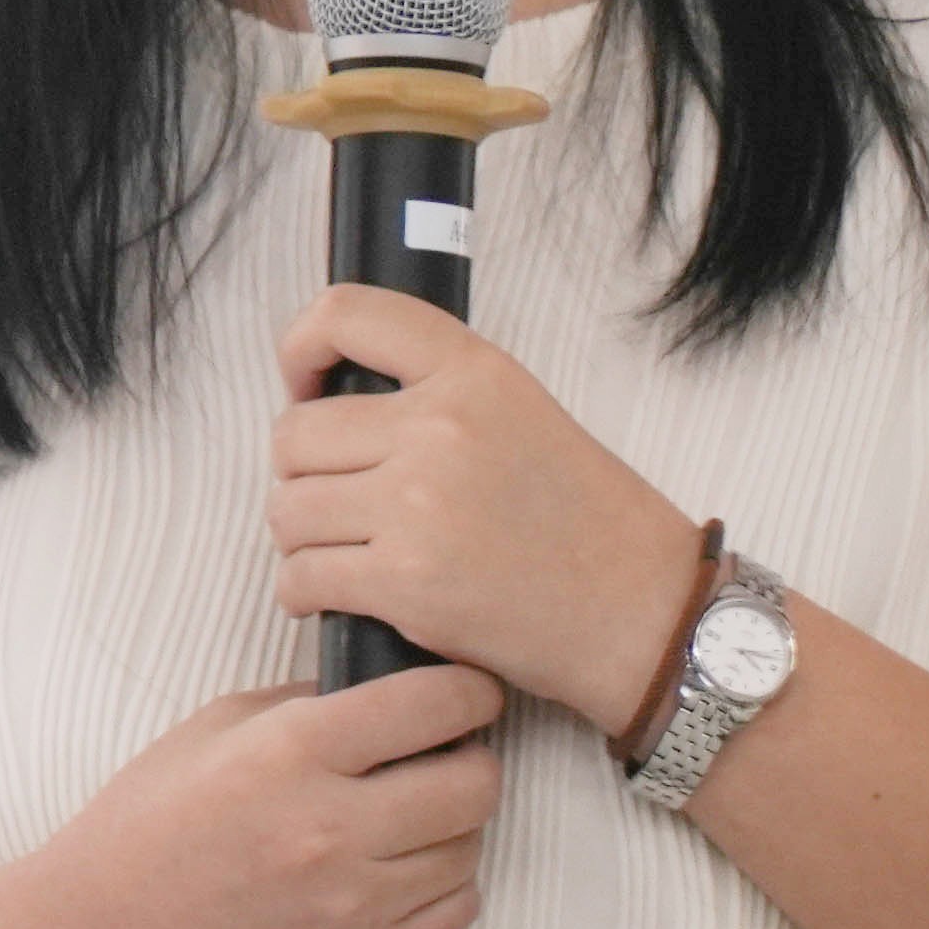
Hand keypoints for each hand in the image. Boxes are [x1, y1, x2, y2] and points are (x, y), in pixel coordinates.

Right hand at [54, 665, 510, 928]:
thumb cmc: (150, 824)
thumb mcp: (213, 728)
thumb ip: (307, 704)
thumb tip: (387, 688)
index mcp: (291, 752)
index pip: (436, 703)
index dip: (467, 689)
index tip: (468, 690)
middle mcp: (333, 828)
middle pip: (476, 781)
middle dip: (469, 756)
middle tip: (440, 754)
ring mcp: (355, 904)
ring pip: (470, 847)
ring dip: (451, 824)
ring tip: (406, 814)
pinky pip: (456, 909)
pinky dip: (441, 882)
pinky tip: (398, 867)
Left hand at [270, 285, 712, 727]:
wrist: (641, 614)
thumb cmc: (584, 520)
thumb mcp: (521, 412)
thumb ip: (436, 392)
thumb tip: (326, 396)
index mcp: (473, 373)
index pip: (346, 315)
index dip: (301, 348)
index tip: (305, 386)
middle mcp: (440, 428)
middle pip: (294, 435)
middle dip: (300, 472)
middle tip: (334, 499)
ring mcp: (420, 506)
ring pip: (287, 509)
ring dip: (300, 536)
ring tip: (340, 550)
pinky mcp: (407, 583)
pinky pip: (300, 577)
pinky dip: (302, 591)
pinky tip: (330, 594)